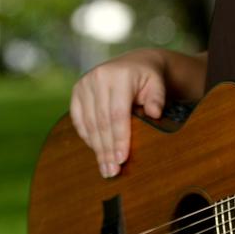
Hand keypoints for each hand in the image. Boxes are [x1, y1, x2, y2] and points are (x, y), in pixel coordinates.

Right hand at [69, 49, 165, 178]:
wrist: (134, 62)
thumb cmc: (149, 77)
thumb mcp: (157, 83)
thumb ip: (157, 98)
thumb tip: (155, 114)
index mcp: (119, 75)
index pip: (118, 114)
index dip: (119, 138)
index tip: (122, 159)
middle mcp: (98, 77)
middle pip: (102, 122)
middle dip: (107, 149)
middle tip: (113, 171)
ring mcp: (84, 84)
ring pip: (89, 123)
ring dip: (97, 148)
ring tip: (106, 168)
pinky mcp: (76, 91)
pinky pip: (79, 120)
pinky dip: (88, 137)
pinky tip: (97, 151)